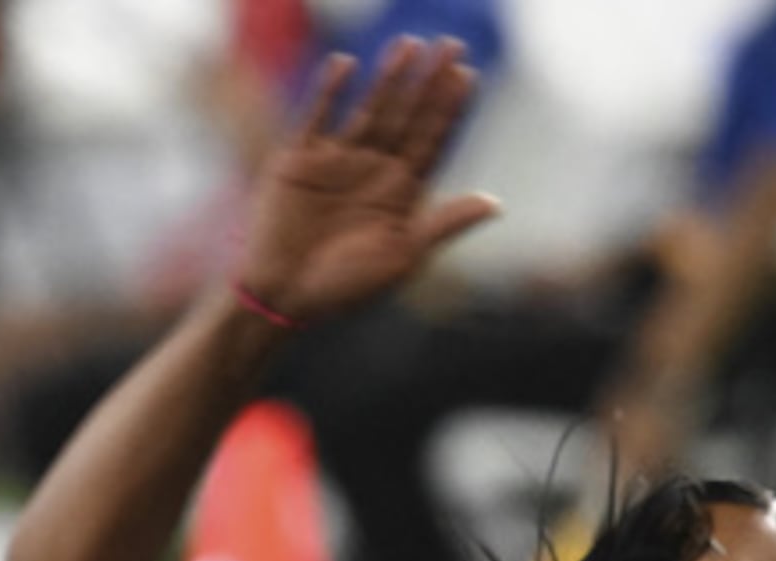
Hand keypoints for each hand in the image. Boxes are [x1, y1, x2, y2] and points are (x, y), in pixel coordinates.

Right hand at [236, 38, 499, 325]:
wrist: (280, 299)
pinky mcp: (300, 161)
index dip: (450, 109)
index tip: (468, 75)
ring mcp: (337, 162)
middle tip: (451, 46)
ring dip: (389, 80)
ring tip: (409, 47)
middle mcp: (373, 170)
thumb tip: (495, 204)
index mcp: (401, 193)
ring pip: (369, 111)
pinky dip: (329, 92)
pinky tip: (346, 65)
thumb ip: (443, 225)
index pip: (432, 141)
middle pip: (407, 117)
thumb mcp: (401, 258)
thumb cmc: (344, 288)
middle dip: (428, 83)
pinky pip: (317, 118)